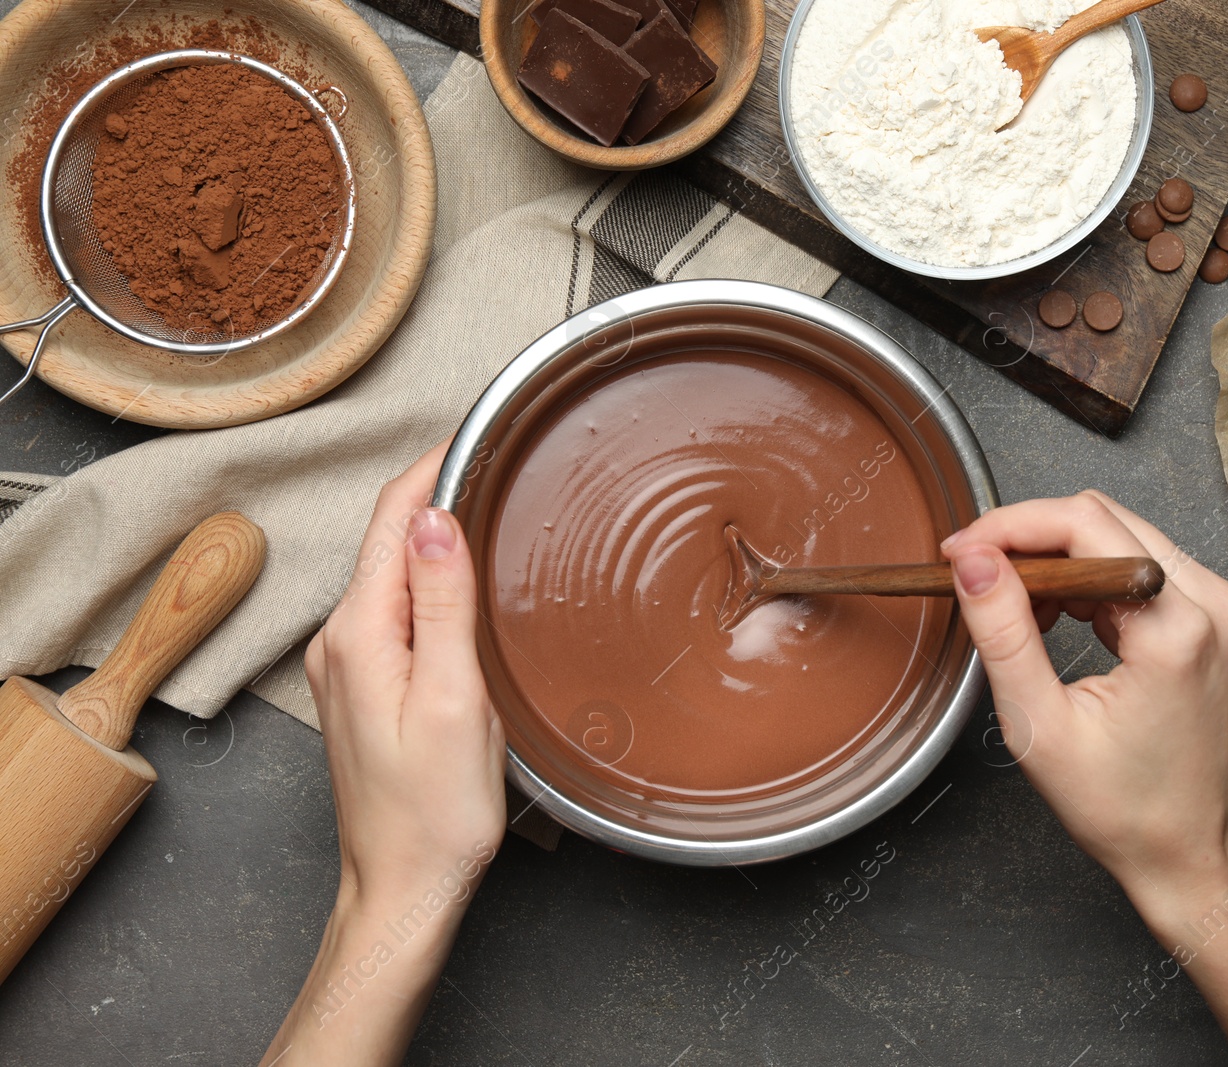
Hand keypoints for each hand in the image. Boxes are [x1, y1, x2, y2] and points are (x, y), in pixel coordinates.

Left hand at [306, 440, 506, 912]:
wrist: (402, 888)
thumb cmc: (435, 813)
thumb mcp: (454, 701)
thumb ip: (442, 605)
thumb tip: (437, 518)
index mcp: (360, 634)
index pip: (395, 518)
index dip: (435, 464)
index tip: (481, 428)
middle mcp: (340, 639)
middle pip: (391, 537)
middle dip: (441, 488)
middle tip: (503, 453)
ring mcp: (347, 662)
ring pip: (394, 570)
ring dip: (438, 531)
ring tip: (493, 501)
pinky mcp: (363, 684)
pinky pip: (395, 607)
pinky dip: (431, 576)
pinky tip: (467, 578)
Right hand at [944, 492, 1227, 1065]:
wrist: (1190, 852)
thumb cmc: (1125, 808)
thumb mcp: (1041, 724)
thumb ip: (1002, 631)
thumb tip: (971, 560)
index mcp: (1178, 626)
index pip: (1083, 525)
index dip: (1009, 527)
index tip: (957, 552)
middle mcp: (1211, 601)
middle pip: (1102, 519)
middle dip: (1027, 539)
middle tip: (973, 576)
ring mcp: (1218, 605)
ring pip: (1117, 536)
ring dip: (1055, 559)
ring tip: (1013, 609)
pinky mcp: (1211, 615)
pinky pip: (1134, 565)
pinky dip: (1084, 579)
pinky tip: (1053, 614)